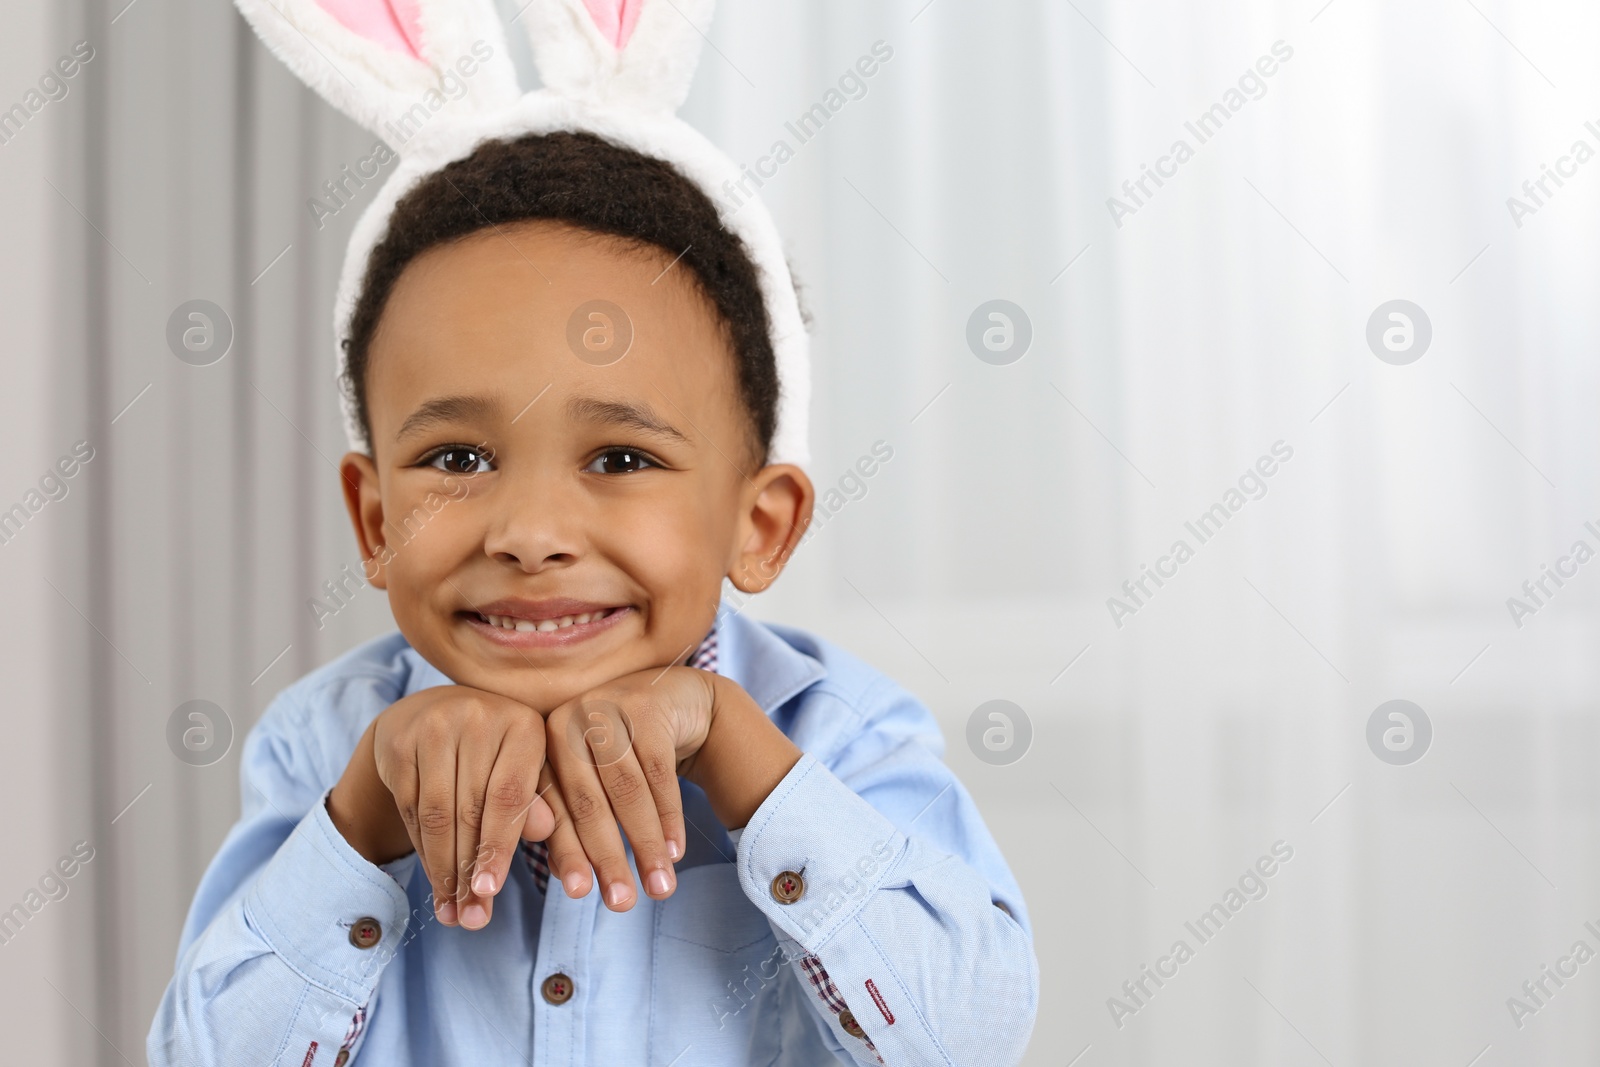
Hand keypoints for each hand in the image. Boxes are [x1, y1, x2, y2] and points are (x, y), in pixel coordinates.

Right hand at [330, 685, 554, 929]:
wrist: (434, 714)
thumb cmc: (496, 754)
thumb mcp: (527, 773)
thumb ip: (540, 802)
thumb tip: (545, 833)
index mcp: (524, 725)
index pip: (509, 796)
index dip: (500, 847)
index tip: (491, 892)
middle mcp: (479, 718)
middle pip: (471, 810)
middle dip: (471, 872)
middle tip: (472, 920)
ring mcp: (434, 726)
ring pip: (437, 815)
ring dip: (444, 871)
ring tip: (452, 913)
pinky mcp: (399, 743)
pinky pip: (411, 809)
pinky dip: (423, 852)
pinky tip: (434, 881)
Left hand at [540, 668, 802, 910]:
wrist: (676, 700)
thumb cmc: (624, 754)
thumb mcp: (593, 783)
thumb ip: (573, 825)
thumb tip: (566, 881)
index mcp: (542, 744)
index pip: (553, 807)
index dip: (567, 853)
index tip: (580, 895)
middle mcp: (569, 721)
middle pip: (588, 801)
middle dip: (607, 857)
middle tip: (621, 904)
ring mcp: (609, 709)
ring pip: (627, 790)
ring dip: (646, 844)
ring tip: (660, 887)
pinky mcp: (648, 707)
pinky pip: (660, 773)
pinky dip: (669, 817)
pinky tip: (676, 851)